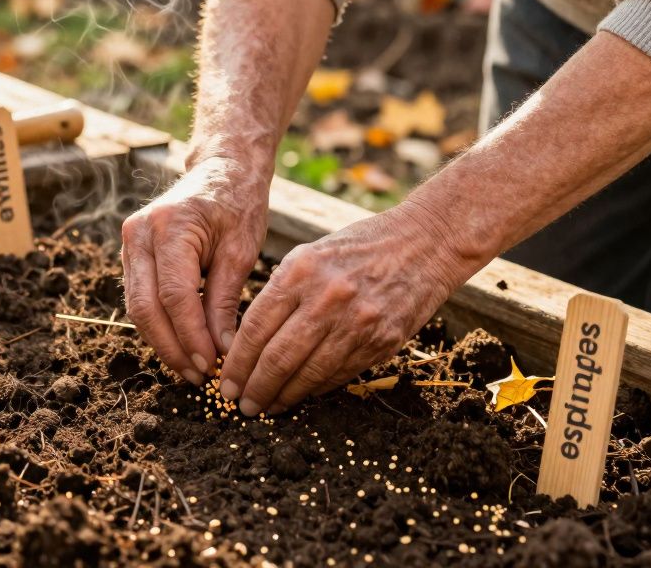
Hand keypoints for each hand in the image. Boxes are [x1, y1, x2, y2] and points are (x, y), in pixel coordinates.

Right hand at [122, 155, 270, 385]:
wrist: (221, 169)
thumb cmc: (237, 204)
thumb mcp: (241, 250)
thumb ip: (226, 300)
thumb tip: (220, 350)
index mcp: (170, 226)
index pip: (174, 295)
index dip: (190, 336)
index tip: (211, 366)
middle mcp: (140, 233)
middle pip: (145, 306)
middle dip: (171, 347)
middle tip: (199, 377)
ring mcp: (130, 242)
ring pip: (137, 307)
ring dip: (163, 342)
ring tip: (192, 368)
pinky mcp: (132, 253)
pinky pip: (140, 297)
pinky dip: (159, 325)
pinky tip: (182, 346)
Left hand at [219, 202, 470, 415]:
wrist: (425, 243)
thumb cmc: (359, 247)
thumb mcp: (311, 254)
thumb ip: (281, 291)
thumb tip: (248, 340)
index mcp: (302, 271)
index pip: (257, 327)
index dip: (237, 362)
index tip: (226, 382)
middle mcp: (328, 297)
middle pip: (278, 357)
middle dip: (255, 387)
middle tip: (241, 404)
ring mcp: (358, 322)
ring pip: (309, 373)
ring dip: (283, 396)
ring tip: (267, 407)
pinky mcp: (383, 341)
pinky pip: (340, 374)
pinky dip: (316, 388)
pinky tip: (301, 394)